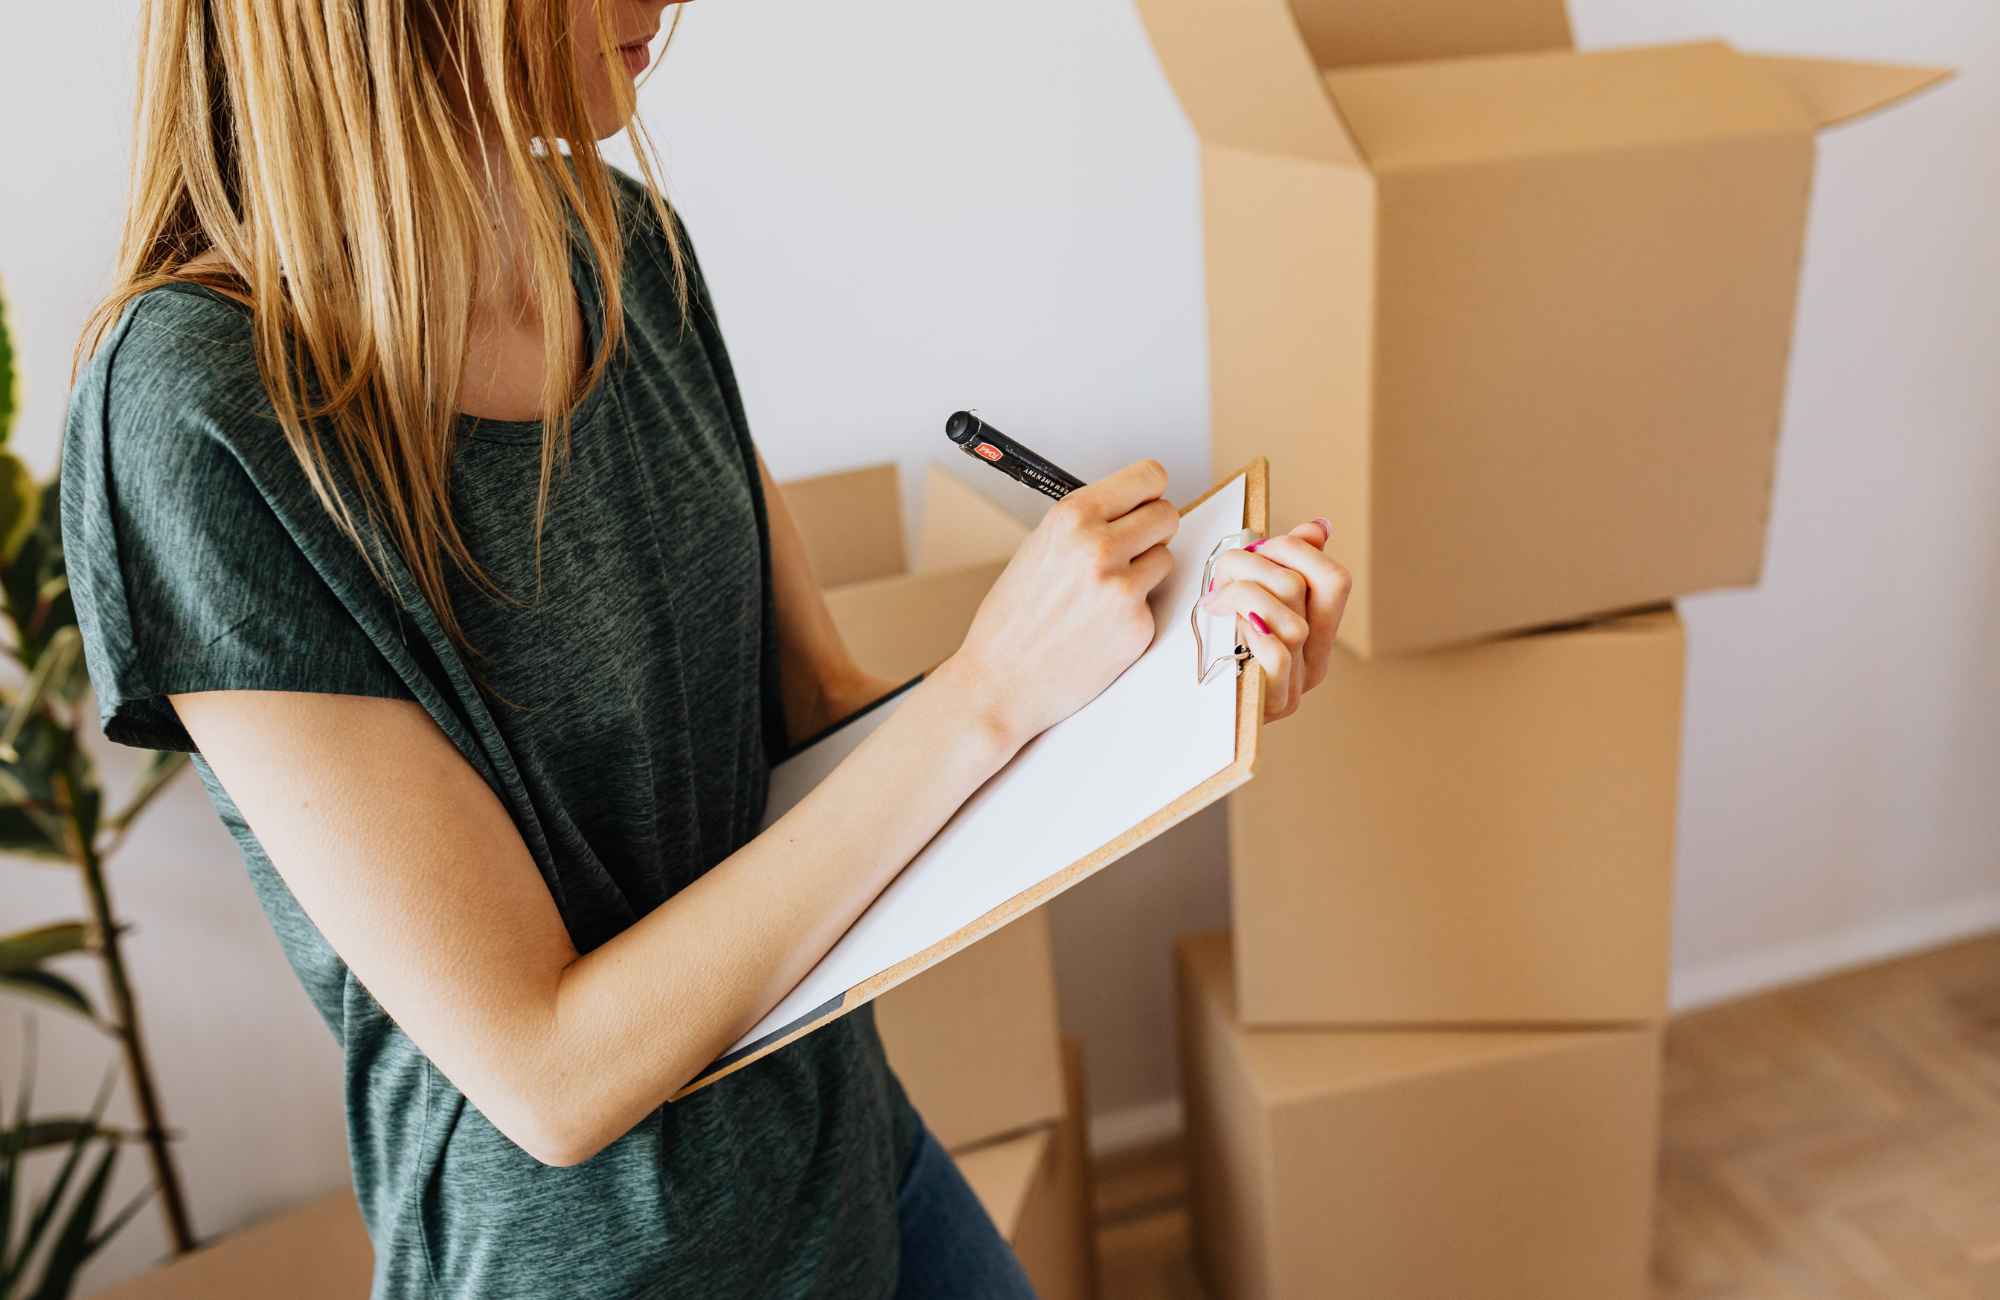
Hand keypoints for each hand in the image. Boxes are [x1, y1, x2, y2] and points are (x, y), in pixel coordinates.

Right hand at [938, 459, 1179, 750]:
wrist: (999, 682)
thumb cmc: (1011, 619)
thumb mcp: (1038, 548)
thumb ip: (1087, 524)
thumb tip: (1131, 509)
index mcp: (1072, 517)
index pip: (1148, 477)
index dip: (1149, 491)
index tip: (1146, 501)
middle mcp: (1100, 546)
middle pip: (1167, 515)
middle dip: (1152, 530)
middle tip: (1130, 548)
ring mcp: (1122, 588)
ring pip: (1165, 559)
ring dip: (1144, 571)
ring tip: (1104, 593)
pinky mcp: (1138, 626)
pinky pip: (1154, 602)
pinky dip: (1134, 612)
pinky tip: (1100, 626)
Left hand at [1195, 516, 1349, 722]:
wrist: (1185, 717)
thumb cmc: (1213, 653)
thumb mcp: (1247, 601)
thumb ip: (1281, 567)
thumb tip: (1318, 528)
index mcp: (1317, 633)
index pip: (1335, 580)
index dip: (1297, 550)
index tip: (1259, 545)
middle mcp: (1314, 661)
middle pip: (1304, 591)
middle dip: (1254, 563)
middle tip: (1221, 569)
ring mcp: (1296, 687)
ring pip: (1291, 621)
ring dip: (1242, 595)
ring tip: (1213, 599)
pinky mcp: (1272, 706)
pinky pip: (1278, 657)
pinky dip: (1252, 632)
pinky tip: (1224, 623)